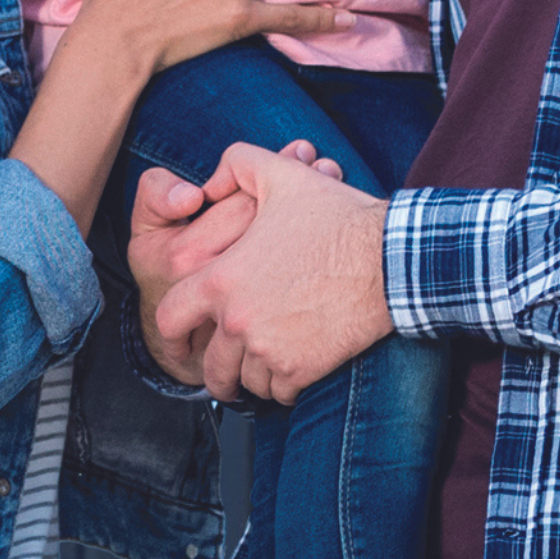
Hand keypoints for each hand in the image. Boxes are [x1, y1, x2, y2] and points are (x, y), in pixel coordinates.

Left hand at [128, 141, 340, 385]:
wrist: (389, 259)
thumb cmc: (337, 218)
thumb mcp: (279, 173)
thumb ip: (233, 165)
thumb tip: (207, 183)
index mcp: (221, 280)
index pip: (171, 317)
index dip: (174, 331)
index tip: (183, 341)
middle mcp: (238, 321)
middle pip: (210, 366)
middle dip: (216, 372)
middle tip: (225, 374)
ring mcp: (268, 350)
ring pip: (245, 382)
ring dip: (253, 377)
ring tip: (265, 366)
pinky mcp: (300, 370)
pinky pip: (279, 393)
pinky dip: (284, 386)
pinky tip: (295, 369)